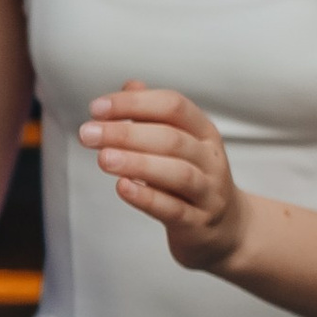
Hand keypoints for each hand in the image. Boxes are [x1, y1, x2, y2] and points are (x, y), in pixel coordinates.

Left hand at [77, 82, 246, 272]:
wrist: (227, 231)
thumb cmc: (193, 181)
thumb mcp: (180, 144)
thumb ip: (153, 117)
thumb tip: (130, 86)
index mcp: (204, 132)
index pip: (173, 106)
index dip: (135, 103)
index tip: (97, 108)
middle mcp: (210, 159)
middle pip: (171, 138)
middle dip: (126, 133)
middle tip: (88, 133)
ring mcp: (207, 193)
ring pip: (177, 173)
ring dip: (137, 163)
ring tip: (103, 158)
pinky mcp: (198, 224)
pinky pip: (173, 209)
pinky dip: (146, 198)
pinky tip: (122, 187)